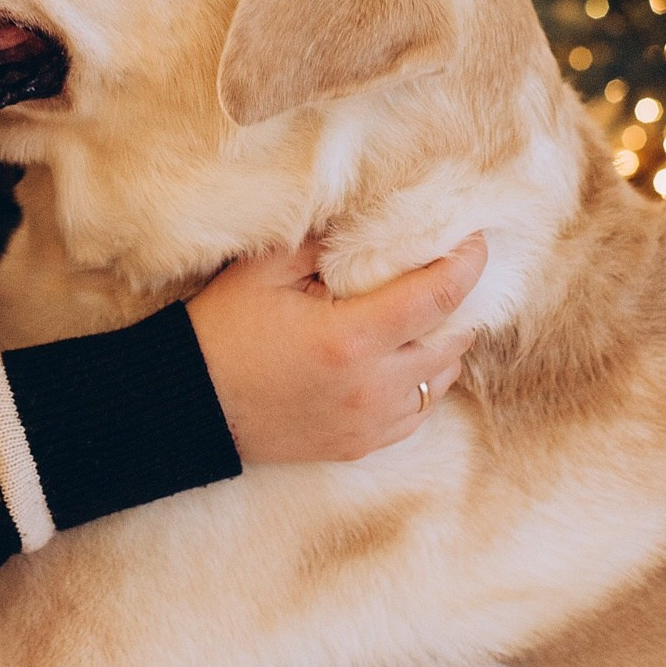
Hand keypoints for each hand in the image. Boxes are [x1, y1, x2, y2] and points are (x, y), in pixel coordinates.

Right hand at [185, 234, 485, 465]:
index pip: (437, 297)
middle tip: (453, 270)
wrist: (189, 405)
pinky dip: (422, 381)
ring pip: (440, 380)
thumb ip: (323, 242)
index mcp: (350, 338)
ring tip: (428, 313)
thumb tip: (369, 222)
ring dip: (443, 344)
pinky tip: (403, 357)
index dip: (465, 263)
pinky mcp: (360, 444)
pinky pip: (417, 412)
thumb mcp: (265, 269)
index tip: (475, 240)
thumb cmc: (222, 330)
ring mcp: (369, 422)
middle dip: (460, 302)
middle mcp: (371, 387)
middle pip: (451, 341)